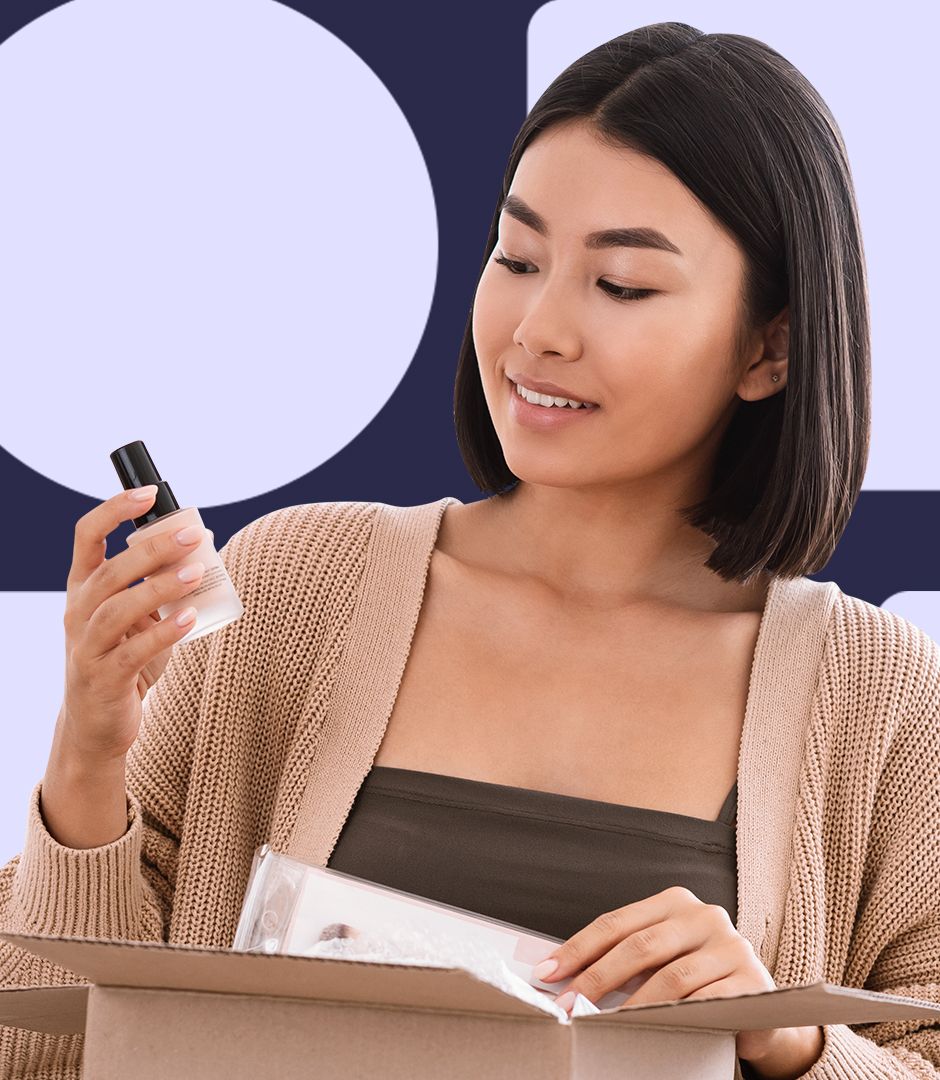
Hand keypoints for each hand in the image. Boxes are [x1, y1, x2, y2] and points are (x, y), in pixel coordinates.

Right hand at [60, 487, 208, 762]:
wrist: (97, 724)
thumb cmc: (124, 660)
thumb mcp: (140, 617)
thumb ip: (162, 582)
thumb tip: (204, 540)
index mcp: (84, 587)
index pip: (86, 535)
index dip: (115, 510)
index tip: (150, 493)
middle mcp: (78, 611)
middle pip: (111, 570)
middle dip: (153, 549)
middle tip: (193, 535)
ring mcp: (86, 646)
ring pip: (118, 608)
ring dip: (159, 587)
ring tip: (195, 573)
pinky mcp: (103, 678)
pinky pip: (133, 651)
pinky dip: (163, 632)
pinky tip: (190, 618)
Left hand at [533, 886, 822, 1072]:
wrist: (761, 1013)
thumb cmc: (697, 981)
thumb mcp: (660, 962)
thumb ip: (623, 960)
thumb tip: (563, 975)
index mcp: (675, 902)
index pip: (616, 923)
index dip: (578, 948)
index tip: (547, 972)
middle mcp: (704, 916)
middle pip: (639, 946)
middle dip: (597, 978)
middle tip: (568, 1005)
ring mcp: (731, 946)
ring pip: (670, 977)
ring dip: (631, 1006)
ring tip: (603, 1024)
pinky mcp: (751, 981)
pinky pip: (703, 1002)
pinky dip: (673, 1017)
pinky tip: (650, 1030)